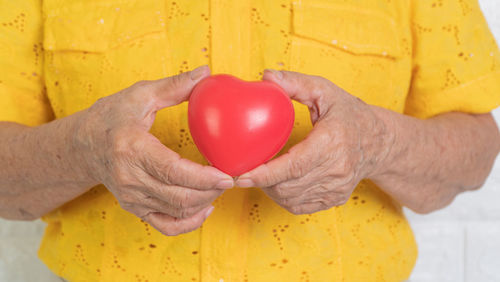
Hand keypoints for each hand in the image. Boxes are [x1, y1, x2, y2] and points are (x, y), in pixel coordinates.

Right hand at [73, 66, 233, 234]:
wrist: (83, 145)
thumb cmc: (111, 117)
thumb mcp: (139, 95)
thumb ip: (174, 86)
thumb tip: (204, 72)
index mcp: (131, 149)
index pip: (173, 171)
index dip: (204, 177)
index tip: (228, 175)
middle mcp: (130, 178)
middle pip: (179, 197)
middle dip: (212, 191)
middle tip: (232, 177)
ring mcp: (131, 197)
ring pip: (177, 211)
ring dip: (205, 202)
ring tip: (221, 186)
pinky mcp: (134, 208)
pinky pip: (166, 225)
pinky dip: (189, 223)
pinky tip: (205, 208)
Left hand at [236, 70, 391, 214]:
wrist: (379, 142)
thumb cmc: (350, 114)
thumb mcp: (325, 91)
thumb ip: (295, 83)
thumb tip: (266, 76)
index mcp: (332, 142)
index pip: (295, 165)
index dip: (266, 174)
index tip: (241, 175)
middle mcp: (337, 169)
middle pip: (289, 186)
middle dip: (261, 182)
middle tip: (242, 170)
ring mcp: (337, 188)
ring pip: (291, 199)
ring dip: (269, 190)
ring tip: (259, 175)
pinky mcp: (335, 199)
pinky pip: (300, 206)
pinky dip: (282, 197)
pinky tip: (276, 183)